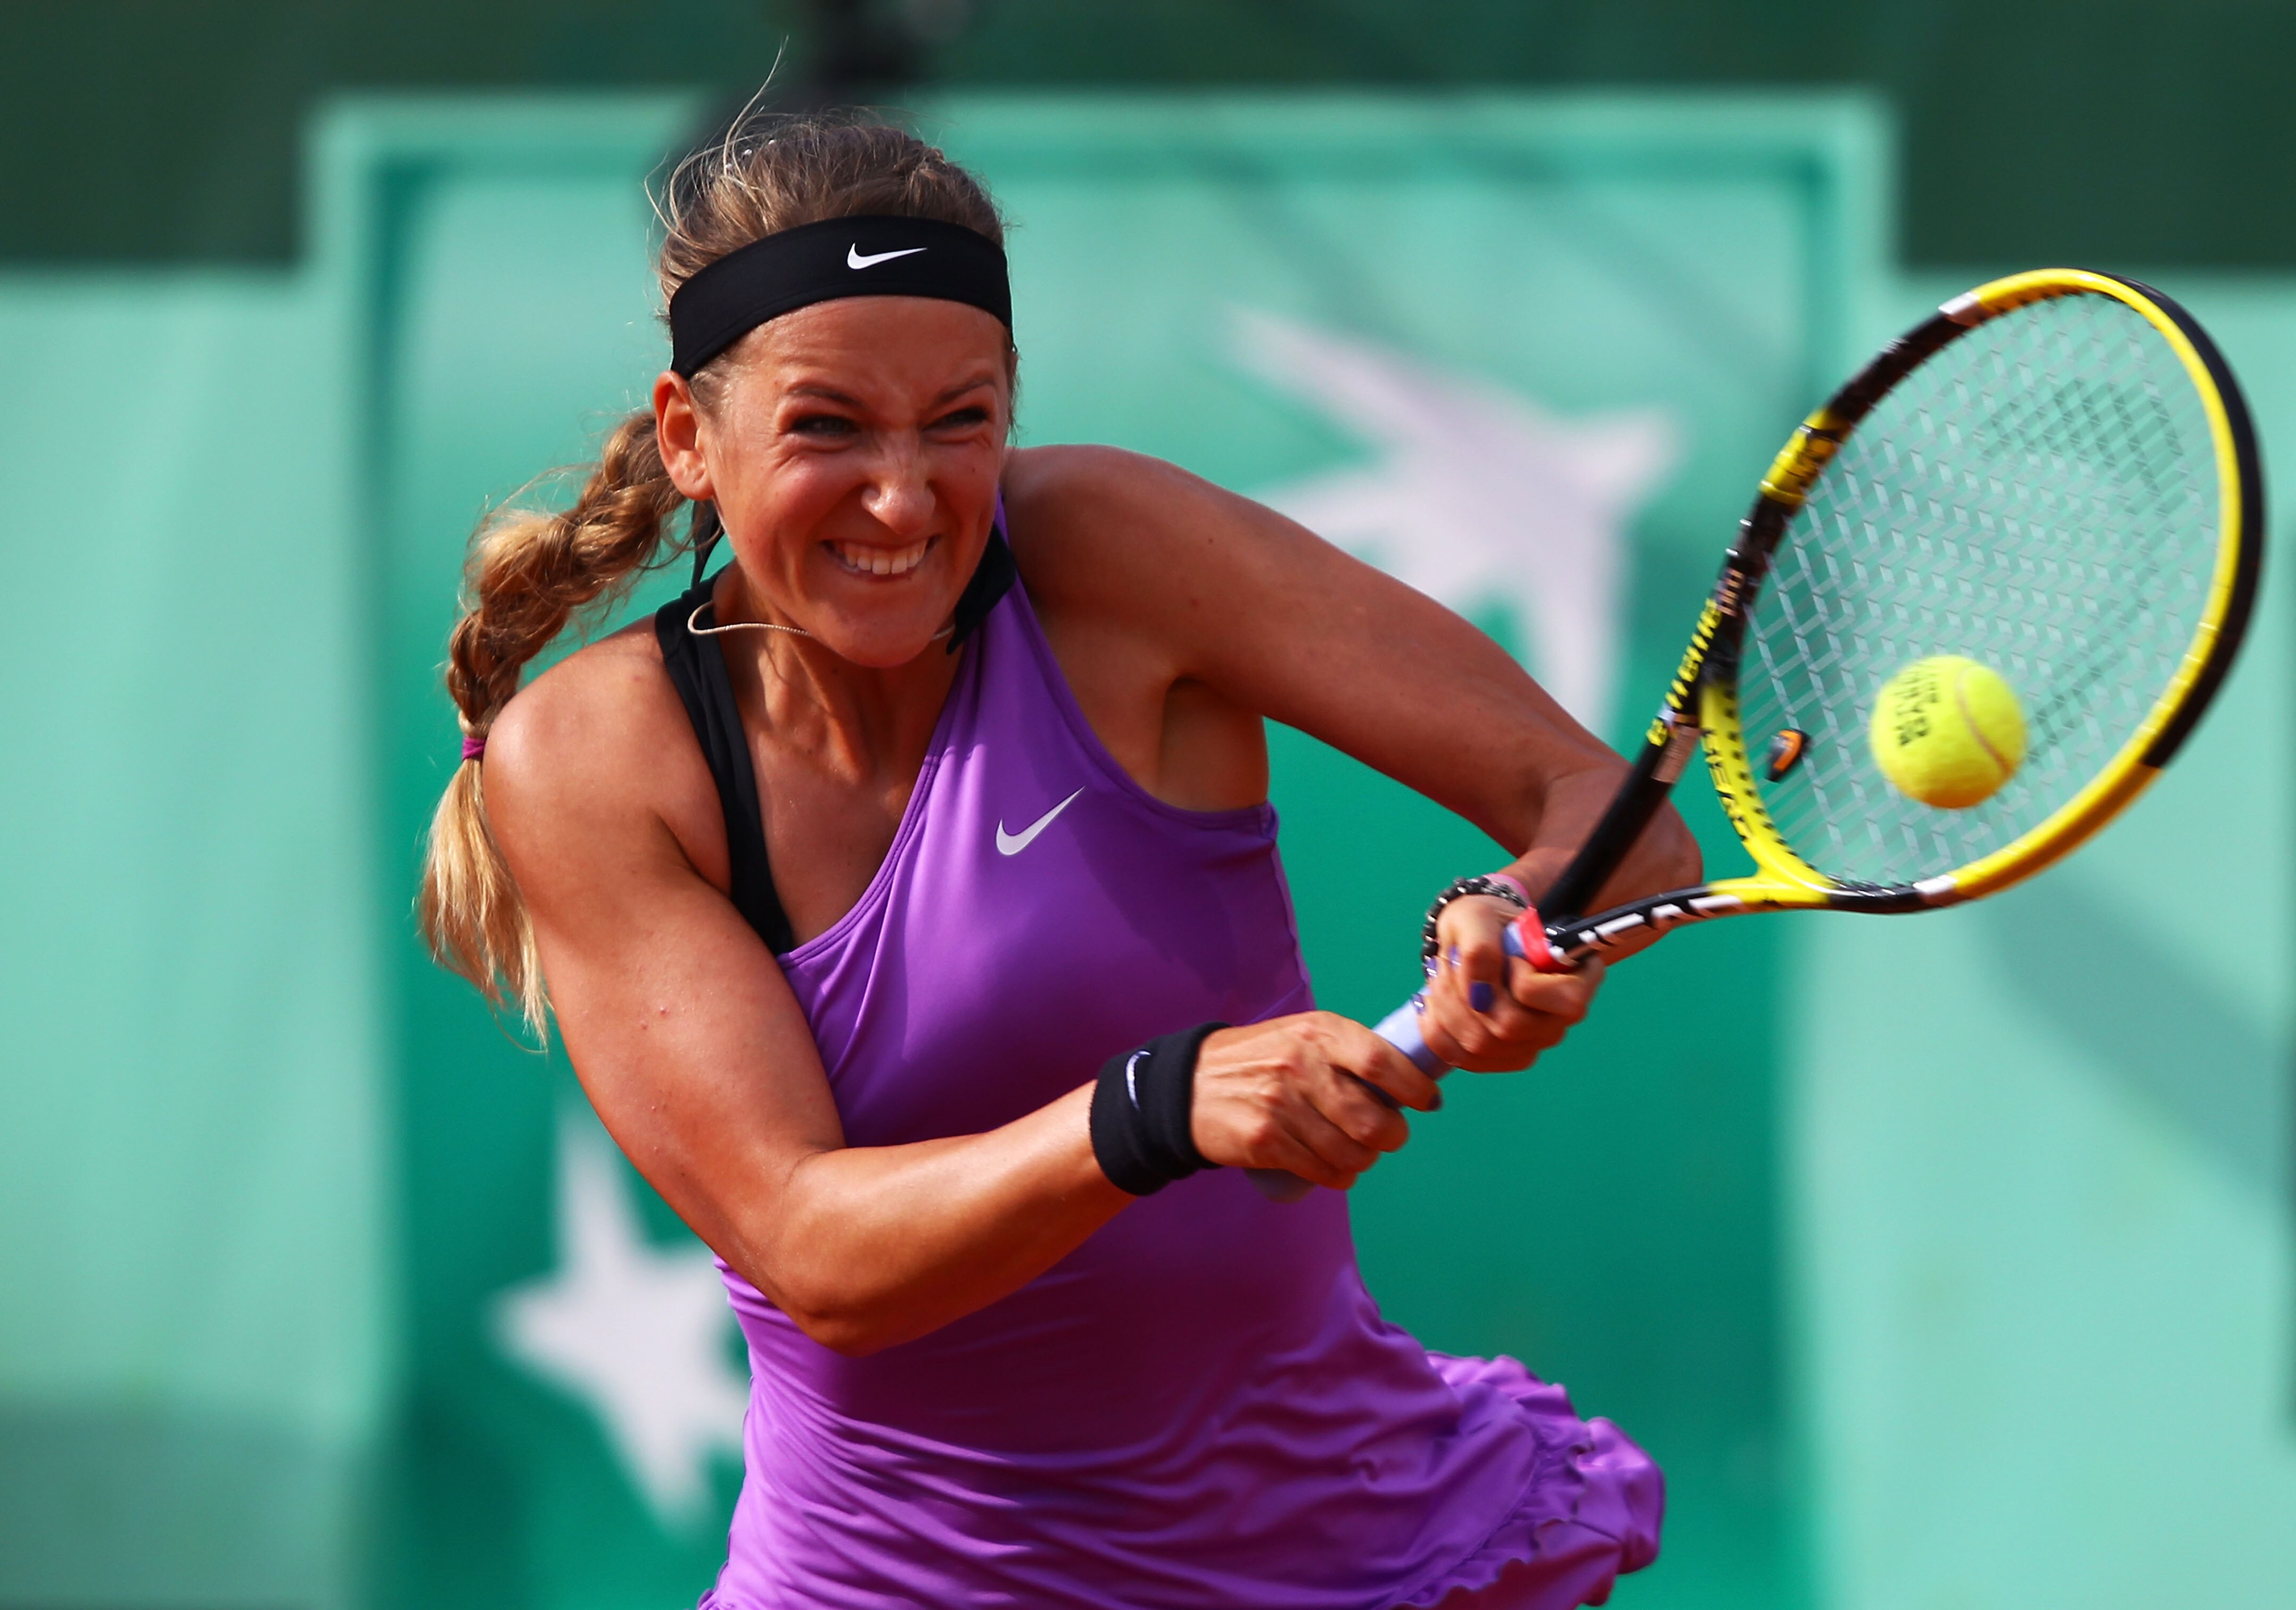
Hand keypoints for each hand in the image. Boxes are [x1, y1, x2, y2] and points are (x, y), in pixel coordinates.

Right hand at [1189, 1012, 1439, 1189]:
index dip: (1413, 1086)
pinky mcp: (1266, 1141)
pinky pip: (1323, 1170)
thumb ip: (1347, 1053)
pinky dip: (1338, 1176)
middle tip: (1388, 1136)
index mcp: (1318, 1032)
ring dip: (1364, 1161)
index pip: (1380, 1061)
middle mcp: (1301, 1065)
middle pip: (1373, 1119)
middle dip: (1392, 1136)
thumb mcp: (1301, 1036)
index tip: (1426, 1100)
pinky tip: (1334, 1168)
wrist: (1190, 1085)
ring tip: (1356, 1153)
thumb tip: (1406, 1084)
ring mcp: (1282, 1105)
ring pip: (1352, 1153)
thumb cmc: (1261, 1060)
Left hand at [1417, 894, 1604, 1072]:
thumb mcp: (1477, 916)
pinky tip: (1432, 1004)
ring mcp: (1534, 1043)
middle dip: (1467, 993)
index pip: (1564, 1002)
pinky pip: (1463, 1058)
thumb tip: (1480, 997)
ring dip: (1447, 1008)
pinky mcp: (1504, 1057)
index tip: (1509, 957)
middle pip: (1510, 1028)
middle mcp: (1561, 1018)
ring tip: (1441, 978)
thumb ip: (1481, 948)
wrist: (1474, 936)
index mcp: (1579, 979)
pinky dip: (1437, 1030)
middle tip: (1452, 963)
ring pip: (1480, 1045)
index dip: (1525, 982)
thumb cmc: (1485, 922)